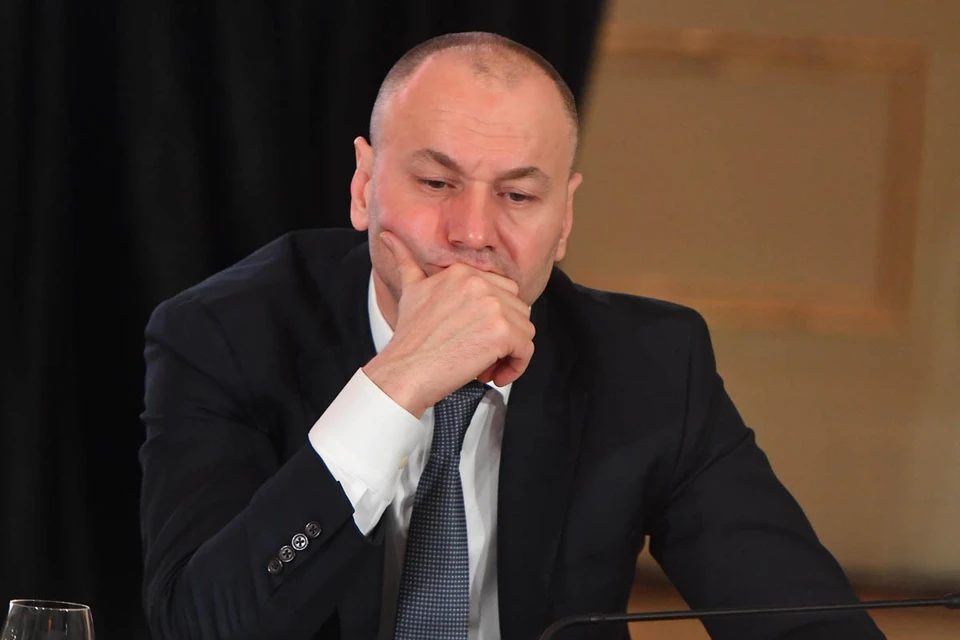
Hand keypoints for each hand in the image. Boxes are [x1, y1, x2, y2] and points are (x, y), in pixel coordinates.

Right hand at [362, 231, 534, 416]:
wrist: (405, 370)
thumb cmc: (409, 337)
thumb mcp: (410, 289)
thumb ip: (405, 260)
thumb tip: (387, 235)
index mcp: (464, 272)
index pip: (503, 291)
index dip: (494, 317)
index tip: (475, 335)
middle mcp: (481, 283)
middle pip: (517, 309)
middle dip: (505, 334)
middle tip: (481, 354)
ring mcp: (493, 306)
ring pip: (524, 330)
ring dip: (509, 353)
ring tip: (484, 367)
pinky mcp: (502, 333)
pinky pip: (525, 351)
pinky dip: (515, 367)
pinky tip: (493, 376)